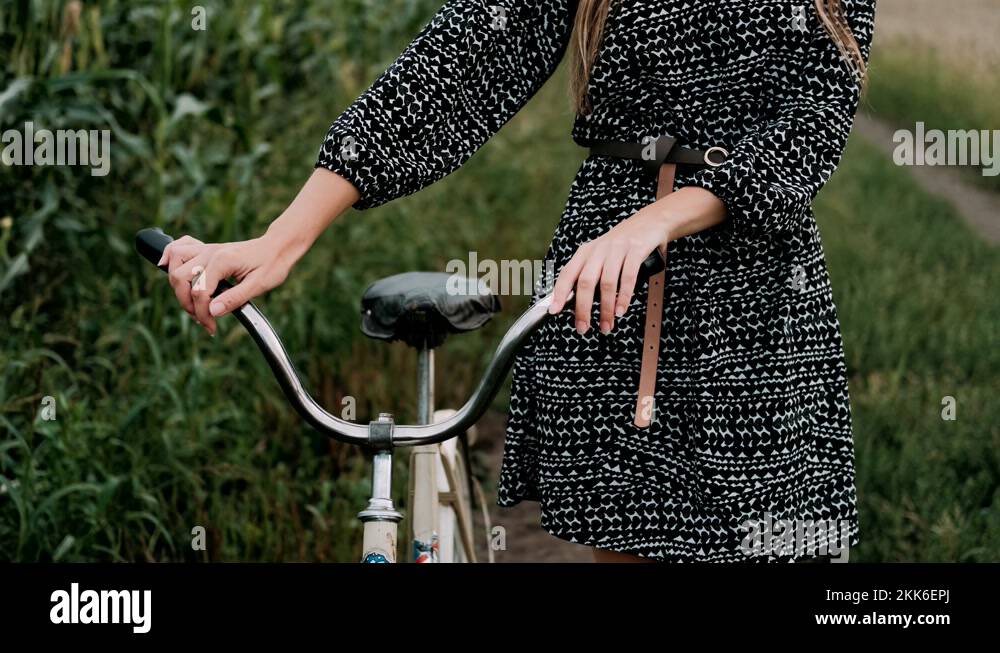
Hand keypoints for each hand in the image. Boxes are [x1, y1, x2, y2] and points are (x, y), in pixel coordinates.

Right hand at [159, 233, 296, 334]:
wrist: (278, 247)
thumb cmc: (272, 265)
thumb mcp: (259, 285)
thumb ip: (234, 298)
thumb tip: (212, 312)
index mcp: (223, 261)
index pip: (199, 291)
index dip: (202, 314)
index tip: (212, 327)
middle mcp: (210, 252)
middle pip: (180, 278)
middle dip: (187, 304)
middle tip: (204, 319)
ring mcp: (206, 249)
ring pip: (174, 262)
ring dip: (177, 285)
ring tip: (192, 302)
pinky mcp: (206, 249)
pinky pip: (179, 247)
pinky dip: (170, 257)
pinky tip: (167, 267)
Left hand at [547, 205, 669, 334]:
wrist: (651, 221)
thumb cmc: (623, 245)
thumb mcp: (601, 256)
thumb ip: (590, 275)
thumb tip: (578, 304)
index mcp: (586, 252)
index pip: (567, 273)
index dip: (559, 293)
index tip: (554, 311)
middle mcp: (599, 249)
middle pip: (586, 282)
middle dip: (582, 309)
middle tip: (583, 328)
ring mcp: (618, 249)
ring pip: (607, 283)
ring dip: (605, 308)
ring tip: (606, 325)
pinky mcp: (636, 250)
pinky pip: (628, 277)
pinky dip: (624, 296)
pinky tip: (620, 310)